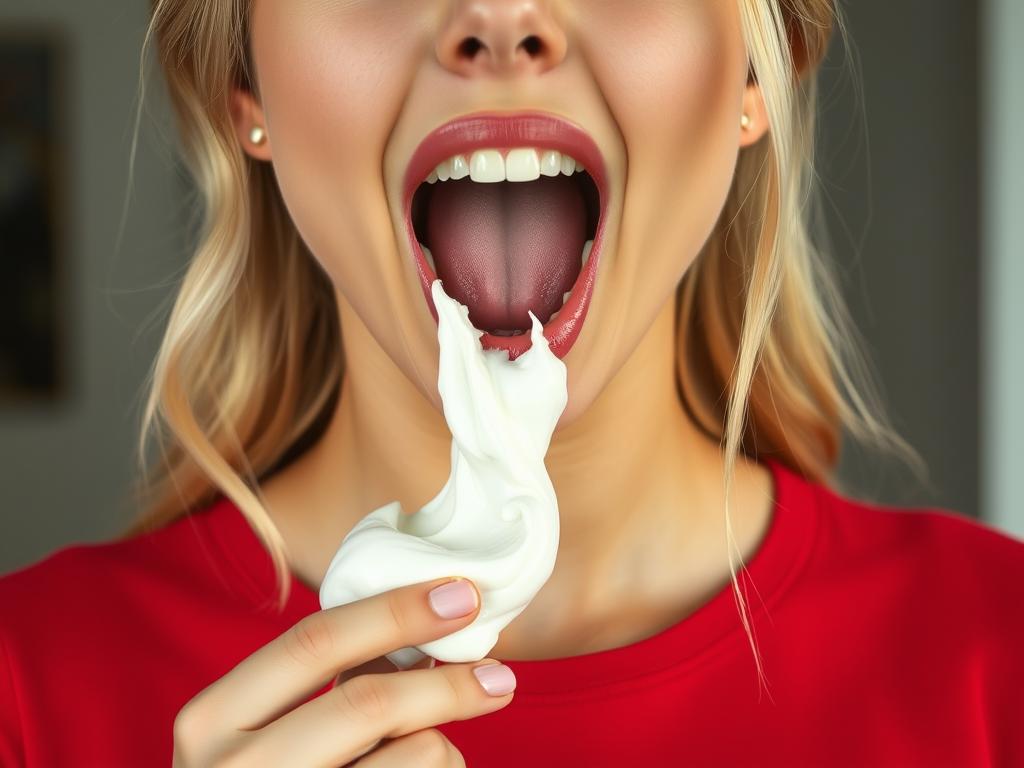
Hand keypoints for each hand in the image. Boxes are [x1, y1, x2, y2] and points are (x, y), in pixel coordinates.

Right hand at [172, 577, 513, 766]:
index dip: (393, 611)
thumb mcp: (266, 734)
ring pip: (414, 754)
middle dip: (447, 684)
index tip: (459, 594)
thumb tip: (423, 625)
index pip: (313, 642)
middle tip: (501, 676)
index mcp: (212, 718)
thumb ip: (329, 683)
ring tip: (434, 756)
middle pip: (368, 703)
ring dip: (443, 750)